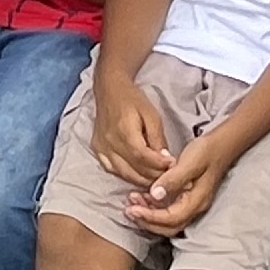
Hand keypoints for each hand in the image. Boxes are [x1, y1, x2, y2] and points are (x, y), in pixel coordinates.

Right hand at [90, 73, 170, 188]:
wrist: (109, 90)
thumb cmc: (132, 100)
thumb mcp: (151, 115)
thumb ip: (157, 138)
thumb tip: (165, 159)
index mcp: (124, 131)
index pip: (142, 157)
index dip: (159, 165)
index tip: (172, 165)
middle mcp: (110, 142)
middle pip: (134, 169)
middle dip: (154, 175)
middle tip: (168, 174)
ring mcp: (101, 148)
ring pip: (123, 174)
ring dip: (142, 179)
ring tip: (156, 176)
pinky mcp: (97, 150)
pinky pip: (113, 170)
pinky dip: (127, 175)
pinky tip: (139, 174)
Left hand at [130, 130, 234, 234]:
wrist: (222, 144)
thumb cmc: (207, 151)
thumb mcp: (189, 162)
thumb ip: (172, 180)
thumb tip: (155, 195)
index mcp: (196, 201)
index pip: (171, 219)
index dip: (150, 217)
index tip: (132, 209)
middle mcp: (195, 207)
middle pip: (169, 227)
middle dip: (147, 221)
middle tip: (129, 209)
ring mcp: (192, 204)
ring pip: (168, 221)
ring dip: (149, 215)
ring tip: (133, 200)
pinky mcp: (187, 198)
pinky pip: (169, 211)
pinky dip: (154, 208)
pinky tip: (144, 196)